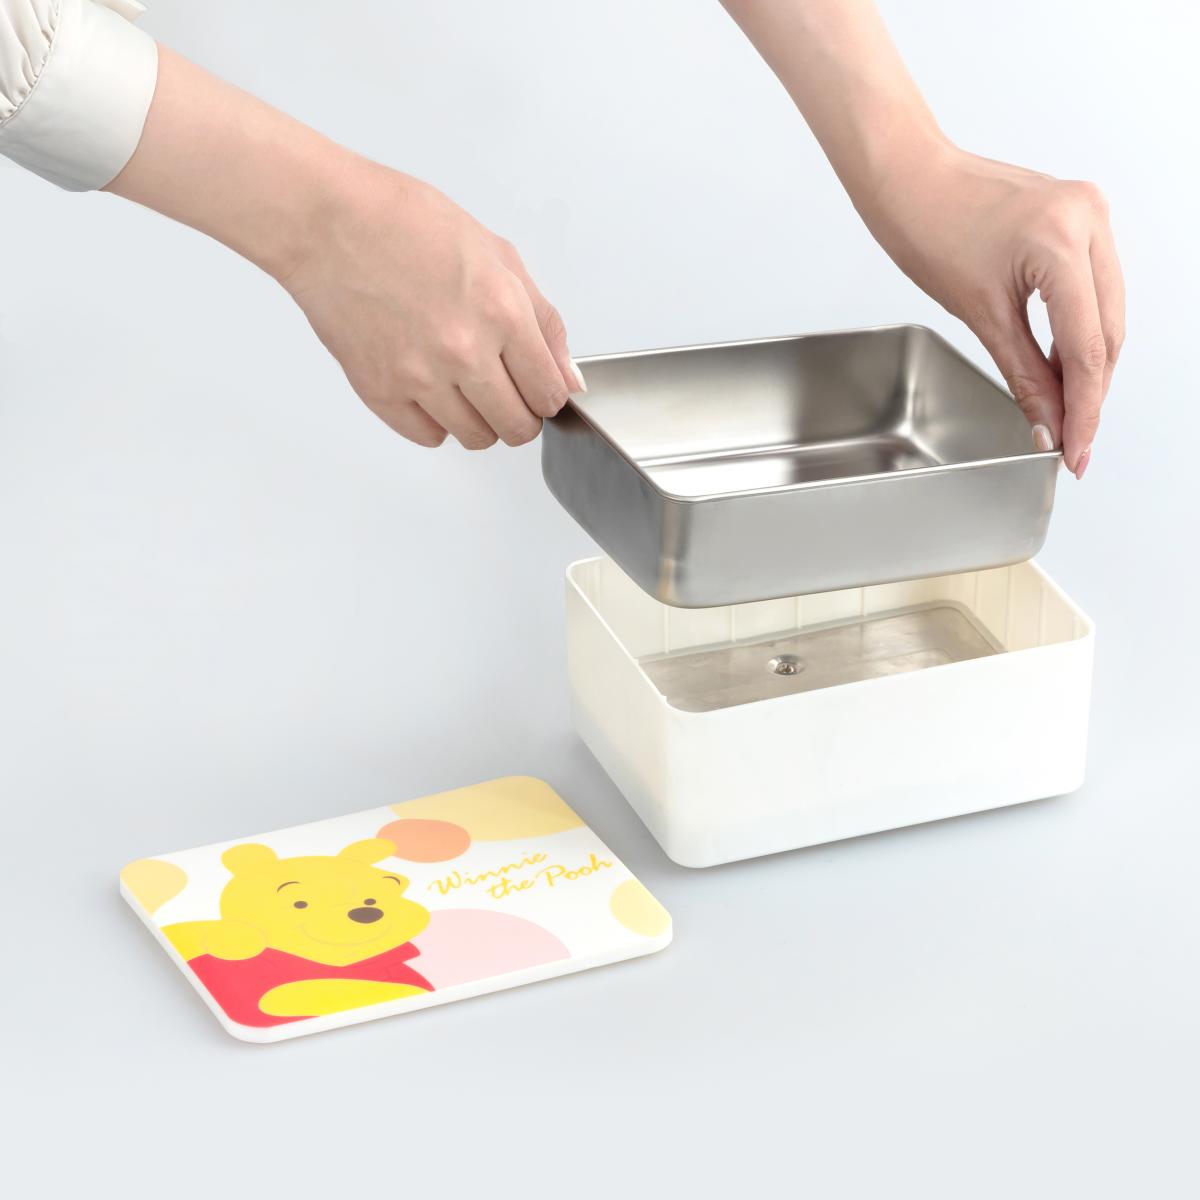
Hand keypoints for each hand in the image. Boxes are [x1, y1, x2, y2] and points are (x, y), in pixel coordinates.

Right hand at [280, 165, 582, 449]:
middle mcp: (464, 352)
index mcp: (501, 313)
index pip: (549, 395)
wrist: (328, 222)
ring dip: (480, 420)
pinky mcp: (381, 392)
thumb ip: (543, 321)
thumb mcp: (496, 254)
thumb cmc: (405, 223)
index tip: (538, 388)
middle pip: (517, 429)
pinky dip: (437, 421)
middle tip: (507, 392)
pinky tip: (432, 390)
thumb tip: (566, 376)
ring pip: (476, 438)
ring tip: (466, 386)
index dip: (548, 395)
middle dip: (521, 415)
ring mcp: (420, 378)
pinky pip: (429, 436)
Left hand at [861, 144, 1123, 478]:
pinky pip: (1095, 285)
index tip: (1076, 450)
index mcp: (1062, 242)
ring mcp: (1090, 212)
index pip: (1088, 348)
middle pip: (1108, 331)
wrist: (911, 179)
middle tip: (1074, 439)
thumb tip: (1049, 422)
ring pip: (1108, 310)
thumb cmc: (929, 228)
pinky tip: (1063, 363)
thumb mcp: (980, 314)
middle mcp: (1089, 219)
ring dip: (1090, 363)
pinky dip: (1082, 328)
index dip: (1085, 409)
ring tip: (1067, 410)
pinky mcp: (1081, 215)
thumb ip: (1024, 374)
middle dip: (1091, 391)